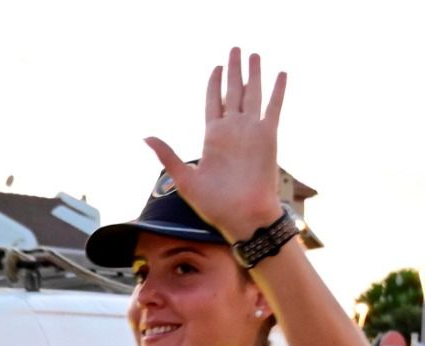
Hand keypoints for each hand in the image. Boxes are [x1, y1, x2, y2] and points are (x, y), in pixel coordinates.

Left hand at [145, 47, 285, 241]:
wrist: (242, 216)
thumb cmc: (213, 204)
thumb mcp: (183, 178)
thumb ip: (167, 154)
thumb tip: (144, 137)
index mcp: (213, 138)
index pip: (213, 102)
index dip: (214, 84)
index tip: (216, 67)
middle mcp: (233, 131)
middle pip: (233, 92)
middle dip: (233, 70)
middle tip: (234, 49)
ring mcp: (251, 131)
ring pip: (253, 94)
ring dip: (254, 73)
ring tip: (254, 55)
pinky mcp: (268, 136)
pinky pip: (274, 107)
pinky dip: (278, 90)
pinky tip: (280, 73)